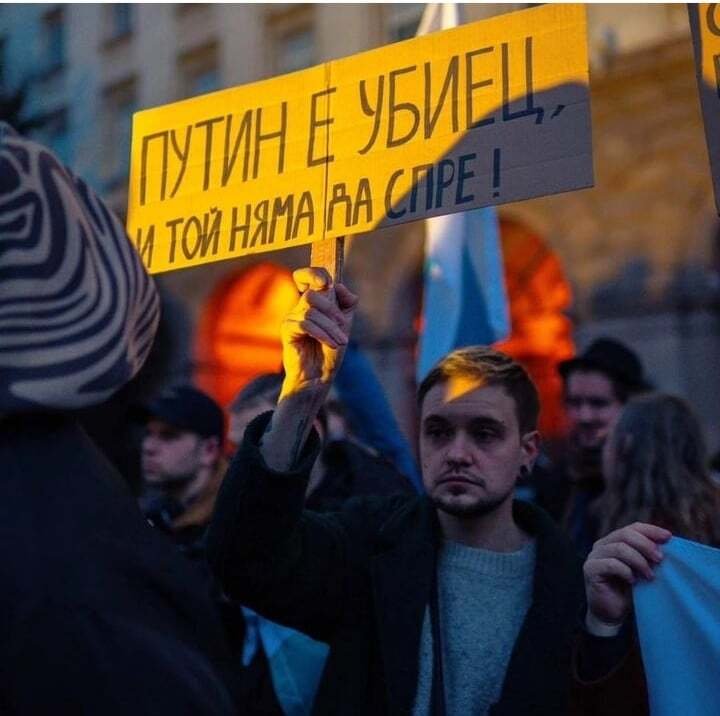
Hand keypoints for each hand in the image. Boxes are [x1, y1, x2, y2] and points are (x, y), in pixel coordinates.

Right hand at [279, 267, 357, 399]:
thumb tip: (337, 285)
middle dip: (332, 311)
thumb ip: (346, 303)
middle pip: (314, 294)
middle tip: (343, 328)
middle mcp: (300, 307)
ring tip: (340, 342)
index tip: (326, 283)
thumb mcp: (344, 324)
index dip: (313, 273)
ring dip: (331, 328)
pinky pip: (306, 324)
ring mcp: (291, 318)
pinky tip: (331, 344)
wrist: (320, 376)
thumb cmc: (331, 350)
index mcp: (313, 302)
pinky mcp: (287, 330)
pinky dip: (323, 334)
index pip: (306, 276)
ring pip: (312, 312)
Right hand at [584, 522, 670, 625]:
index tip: (668, 537)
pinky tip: (633, 581)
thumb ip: (648, 556)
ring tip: (650, 576)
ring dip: (639, 561)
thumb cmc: (629, 591)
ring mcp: (594, 555)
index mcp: (614, 540)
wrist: (612, 613)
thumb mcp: (642, 570)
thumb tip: (669, 544)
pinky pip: (611, 564)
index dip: (651, 530)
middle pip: (625, 534)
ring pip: (619, 548)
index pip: (633, 527)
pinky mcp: (590, 569)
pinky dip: (626, 571)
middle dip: (646, 545)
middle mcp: (602, 545)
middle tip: (660, 559)